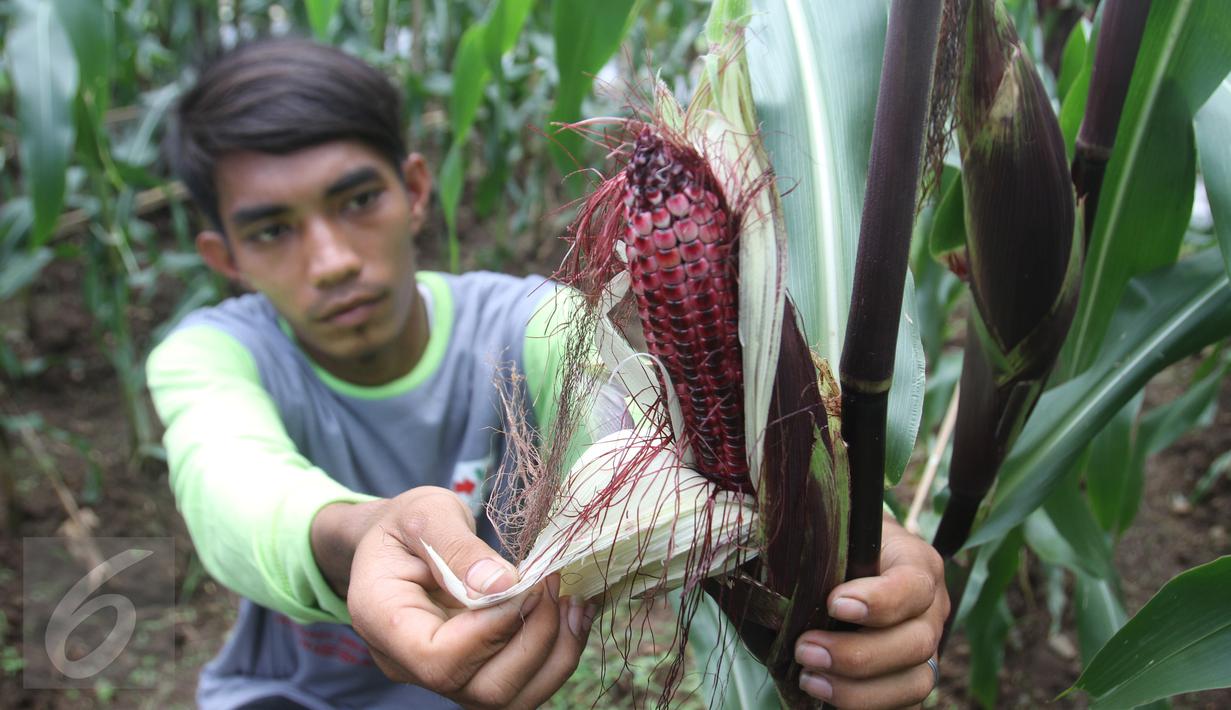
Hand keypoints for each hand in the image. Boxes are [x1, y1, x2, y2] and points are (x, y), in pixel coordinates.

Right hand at [335, 487, 595, 708]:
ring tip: (570, 598)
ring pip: (511, 698)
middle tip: (550, 581)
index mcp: (385, 622)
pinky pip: (526, 685)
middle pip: (482, 689)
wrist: (403, 542)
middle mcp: (412, 664)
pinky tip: (572, 611)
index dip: (491, 630)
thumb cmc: (408, 524)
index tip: (522, 582)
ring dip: (556, 651)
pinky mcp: (479, 671)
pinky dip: (559, 653)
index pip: (438, 659)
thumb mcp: (426, 514)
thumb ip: (457, 547)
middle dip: (533, 638)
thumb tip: (503, 585)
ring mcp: (448, 675)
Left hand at [794, 515, 947, 708]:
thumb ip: (817, 537)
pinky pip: (903, 707)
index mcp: (917, 563)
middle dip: (856, 654)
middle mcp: (931, 609)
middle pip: (916, 643)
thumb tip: (772, 546)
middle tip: (804, 649)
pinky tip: (823, 692)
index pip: (913, 586)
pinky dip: (863, 705)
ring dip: (857, 689)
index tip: (833, 603)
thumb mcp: (836, 530)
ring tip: (808, 677)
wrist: (855, 559)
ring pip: (914, 683)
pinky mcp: (911, 677)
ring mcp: (927, 647)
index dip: (879, 600)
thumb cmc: (840, 543)